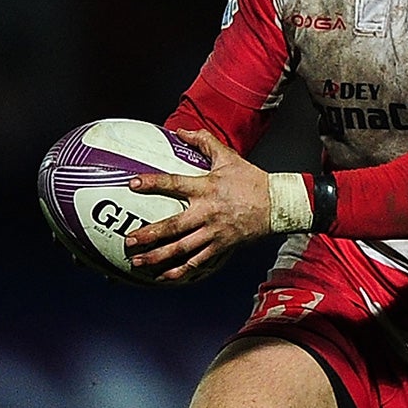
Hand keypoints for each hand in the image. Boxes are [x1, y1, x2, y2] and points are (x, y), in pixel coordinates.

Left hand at [125, 129, 273, 282]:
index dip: (153, 183)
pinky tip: (163, 276)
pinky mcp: (221, 246)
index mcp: (206, 188)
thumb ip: (203, 141)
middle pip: (174, 226)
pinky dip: (180, 271)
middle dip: (149, 234)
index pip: (174, 183)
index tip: (133, 184)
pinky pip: (198, 262)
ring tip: (138, 261)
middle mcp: (207, 212)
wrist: (277, 204)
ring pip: (182, 249)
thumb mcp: (228, 157)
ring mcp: (214, 232)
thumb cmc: (251, 180)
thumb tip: (180, 131)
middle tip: (129, 240)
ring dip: (158, 256)